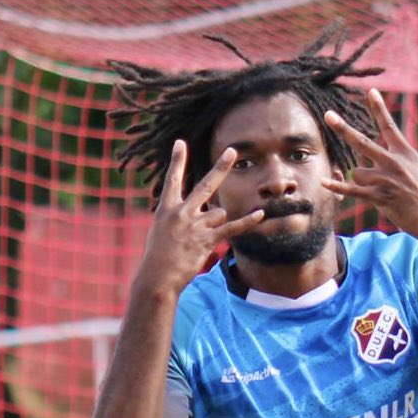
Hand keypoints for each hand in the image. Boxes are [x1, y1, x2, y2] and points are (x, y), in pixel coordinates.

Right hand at [140, 140, 264, 292]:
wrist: (158, 275)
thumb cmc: (157, 257)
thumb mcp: (160, 231)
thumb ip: (178, 218)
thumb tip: (204, 213)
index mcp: (166, 208)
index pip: (173, 179)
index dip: (177, 160)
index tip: (181, 142)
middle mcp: (182, 212)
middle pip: (205, 184)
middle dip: (220, 167)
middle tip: (232, 150)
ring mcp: (196, 225)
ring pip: (219, 213)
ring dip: (215, 223)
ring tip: (199, 239)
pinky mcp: (207, 239)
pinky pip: (232, 227)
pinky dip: (247, 222)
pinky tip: (260, 214)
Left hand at [322, 90, 417, 241]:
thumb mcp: (415, 168)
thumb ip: (396, 157)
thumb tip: (375, 153)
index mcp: (404, 152)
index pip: (388, 126)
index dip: (379, 108)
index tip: (370, 91)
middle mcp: (394, 162)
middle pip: (362, 142)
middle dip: (343, 129)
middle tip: (328, 115)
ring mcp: (387, 180)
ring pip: (358, 173)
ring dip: (364, 181)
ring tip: (382, 190)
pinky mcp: (380, 197)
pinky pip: (353, 190)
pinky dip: (338, 187)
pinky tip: (324, 182)